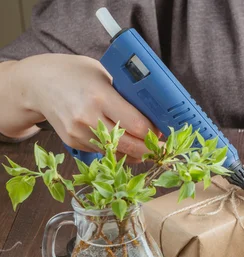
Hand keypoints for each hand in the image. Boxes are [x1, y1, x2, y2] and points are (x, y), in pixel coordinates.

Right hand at [18, 54, 158, 160]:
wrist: (37, 84)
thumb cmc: (75, 74)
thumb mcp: (104, 74)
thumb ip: (126, 94)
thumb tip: (154, 111)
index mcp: (100, 96)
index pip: (137, 125)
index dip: (155, 132)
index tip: (164, 132)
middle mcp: (88, 117)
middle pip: (130, 145)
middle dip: (150, 149)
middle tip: (163, 148)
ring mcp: (79, 133)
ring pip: (118, 152)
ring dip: (136, 153)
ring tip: (149, 148)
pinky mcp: (73, 142)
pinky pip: (104, 152)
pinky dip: (119, 151)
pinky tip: (127, 145)